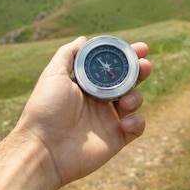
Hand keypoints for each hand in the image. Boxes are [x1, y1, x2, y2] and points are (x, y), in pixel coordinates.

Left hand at [14, 36, 151, 187]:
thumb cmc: (45, 110)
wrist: (44, 149)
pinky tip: (123, 123)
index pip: (111, 66)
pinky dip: (137, 122)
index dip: (126, 56)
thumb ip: (68, 55)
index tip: (140, 47)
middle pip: (128, 81)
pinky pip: (137, 127)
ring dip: (136, 96)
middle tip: (145, 65)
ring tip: (125, 102)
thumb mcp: (52, 75)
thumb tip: (84, 39)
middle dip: (140, 70)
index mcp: (86, 85)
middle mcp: (99, 100)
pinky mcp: (116, 138)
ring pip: (135, 101)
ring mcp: (108, 119)